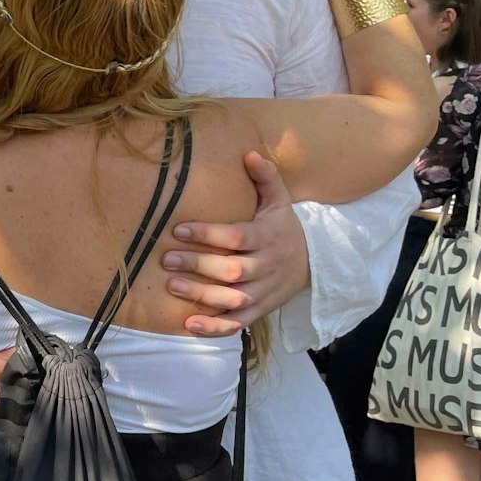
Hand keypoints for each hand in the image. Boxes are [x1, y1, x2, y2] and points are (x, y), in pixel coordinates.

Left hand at [163, 151, 309, 335]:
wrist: (313, 263)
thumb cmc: (283, 228)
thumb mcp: (279, 201)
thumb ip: (265, 178)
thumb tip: (250, 153)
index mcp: (267, 237)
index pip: (236, 237)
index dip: (208, 234)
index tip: (178, 229)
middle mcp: (267, 266)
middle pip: (232, 270)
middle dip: (198, 265)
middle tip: (166, 259)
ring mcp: (263, 291)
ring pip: (233, 298)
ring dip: (202, 295)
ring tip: (172, 286)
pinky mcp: (259, 310)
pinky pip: (237, 323)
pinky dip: (214, 327)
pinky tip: (188, 325)